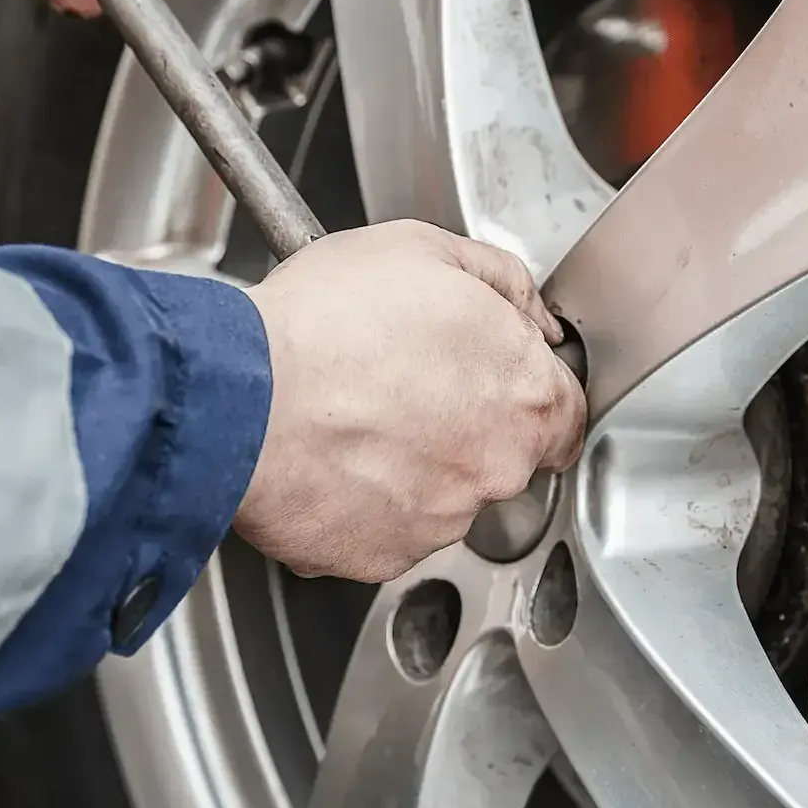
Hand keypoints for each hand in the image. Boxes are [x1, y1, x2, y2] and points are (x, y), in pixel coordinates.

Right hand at [237, 221, 586, 582]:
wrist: (241, 395)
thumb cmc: (325, 324)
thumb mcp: (427, 252)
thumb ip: (501, 281)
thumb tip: (530, 311)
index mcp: (527, 394)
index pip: (566, 414)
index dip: (528, 393)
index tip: (493, 383)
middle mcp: (497, 467)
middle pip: (504, 456)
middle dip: (464, 426)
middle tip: (403, 388)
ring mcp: (441, 520)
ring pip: (442, 496)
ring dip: (411, 465)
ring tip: (354, 418)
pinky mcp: (381, 556)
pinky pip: (382, 530)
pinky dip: (361, 502)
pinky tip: (329, 459)